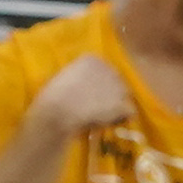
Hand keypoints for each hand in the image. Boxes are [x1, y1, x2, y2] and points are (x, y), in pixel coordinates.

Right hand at [23, 45, 137, 138]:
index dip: (99, 83)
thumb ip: (80, 75)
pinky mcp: (122, 103)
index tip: (91, 92)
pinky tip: (109, 123)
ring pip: (124, 95)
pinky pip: (129, 111)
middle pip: (116, 80)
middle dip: (110, 92)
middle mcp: (108, 68)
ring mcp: (117, 85)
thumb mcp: (64, 76)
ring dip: (117, 104)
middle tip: (99, 106)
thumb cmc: (53, 95)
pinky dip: (122, 118)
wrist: (58, 111)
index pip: (104, 69)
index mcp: (92, 59)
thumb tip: (85, 84)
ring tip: (103, 115)